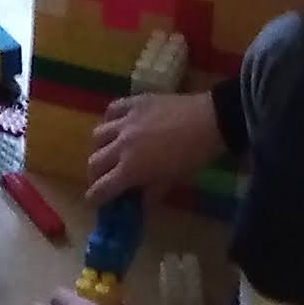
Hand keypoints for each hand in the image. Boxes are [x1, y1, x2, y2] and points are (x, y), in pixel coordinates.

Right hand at [87, 89, 226, 201]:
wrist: (210, 121)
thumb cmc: (193, 156)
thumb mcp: (172, 180)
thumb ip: (151, 192)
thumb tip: (140, 202)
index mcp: (130, 169)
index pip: (102, 188)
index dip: (94, 197)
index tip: (93, 201)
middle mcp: (121, 145)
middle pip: (94, 162)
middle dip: (95, 174)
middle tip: (104, 178)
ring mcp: (125, 121)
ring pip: (98, 135)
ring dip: (101, 147)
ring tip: (110, 149)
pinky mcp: (133, 102)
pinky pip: (112, 110)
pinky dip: (110, 119)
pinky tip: (117, 124)